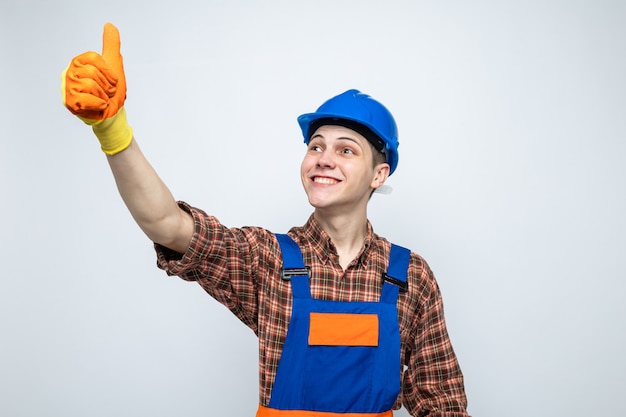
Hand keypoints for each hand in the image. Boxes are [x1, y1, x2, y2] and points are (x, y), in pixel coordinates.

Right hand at [62, 23, 131, 154]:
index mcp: (79, 62)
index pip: (94, 59)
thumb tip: (109, 25)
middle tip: (106, 92)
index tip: (112, 80)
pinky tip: (98, 106)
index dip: (109, 72)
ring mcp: (67, 88)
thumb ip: (111, 44)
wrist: (113, 114)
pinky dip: (98, 104)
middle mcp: (69, 73)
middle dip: (106, 85)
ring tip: (101, 99)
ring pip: (89, 85)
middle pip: (92, 72)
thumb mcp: (114, 65)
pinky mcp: (69, 103)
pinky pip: (86, 99)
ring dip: (103, 95)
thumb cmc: (113, 91)